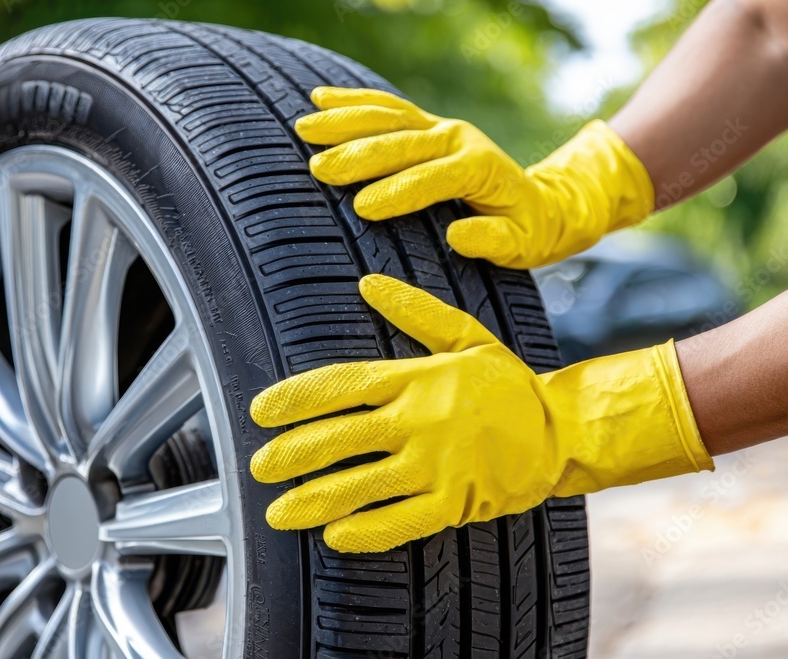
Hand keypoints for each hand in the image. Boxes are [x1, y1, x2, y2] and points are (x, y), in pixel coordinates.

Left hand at [249, 275, 712, 552]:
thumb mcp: (466, 336)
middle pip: (339, 437)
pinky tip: (335, 537)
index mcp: (416, 378)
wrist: (563, 430)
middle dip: (292, 454)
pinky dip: (367, 530)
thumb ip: (415, 311)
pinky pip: (402, 522)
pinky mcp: (456, 501)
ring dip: (315, 500)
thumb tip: (368, 283)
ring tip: (277, 512)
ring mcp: (437, 464)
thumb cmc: (508, 384)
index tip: (258, 412)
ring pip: (362, 485)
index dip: (294, 399)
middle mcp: (419, 420)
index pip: (340, 385)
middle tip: (257, 468)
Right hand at [295, 87, 655, 268]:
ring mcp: (440, 127)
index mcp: (480, 168)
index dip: (399, 192)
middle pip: (403, 142)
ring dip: (345, 121)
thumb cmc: (524, 232)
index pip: (434, 178)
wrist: (539, 203)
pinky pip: (387, 107)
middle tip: (320, 169)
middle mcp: (458, 138)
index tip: (362, 208)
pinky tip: (321, 98)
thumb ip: (493, 241)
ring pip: (389, 116)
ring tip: (305, 128)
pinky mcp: (426, 125)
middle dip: (359, 154)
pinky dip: (354, 101)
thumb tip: (459, 235)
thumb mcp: (520, 246)